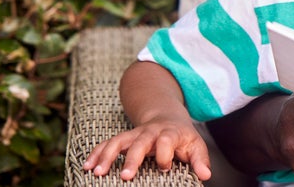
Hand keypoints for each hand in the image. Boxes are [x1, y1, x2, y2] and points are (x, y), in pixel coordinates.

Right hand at [84, 115, 211, 180]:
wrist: (167, 116)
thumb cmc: (182, 137)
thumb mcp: (195, 145)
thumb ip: (200, 160)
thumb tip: (206, 175)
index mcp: (170, 133)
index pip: (166, 141)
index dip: (165, 155)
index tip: (164, 168)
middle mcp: (150, 132)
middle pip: (140, 142)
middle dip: (132, 158)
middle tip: (126, 176)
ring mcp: (135, 134)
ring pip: (118, 141)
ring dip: (107, 156)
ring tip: (96, 172)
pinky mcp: (123, 138)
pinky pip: (107, 143)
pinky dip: (96, 153)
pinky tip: (87, 166)